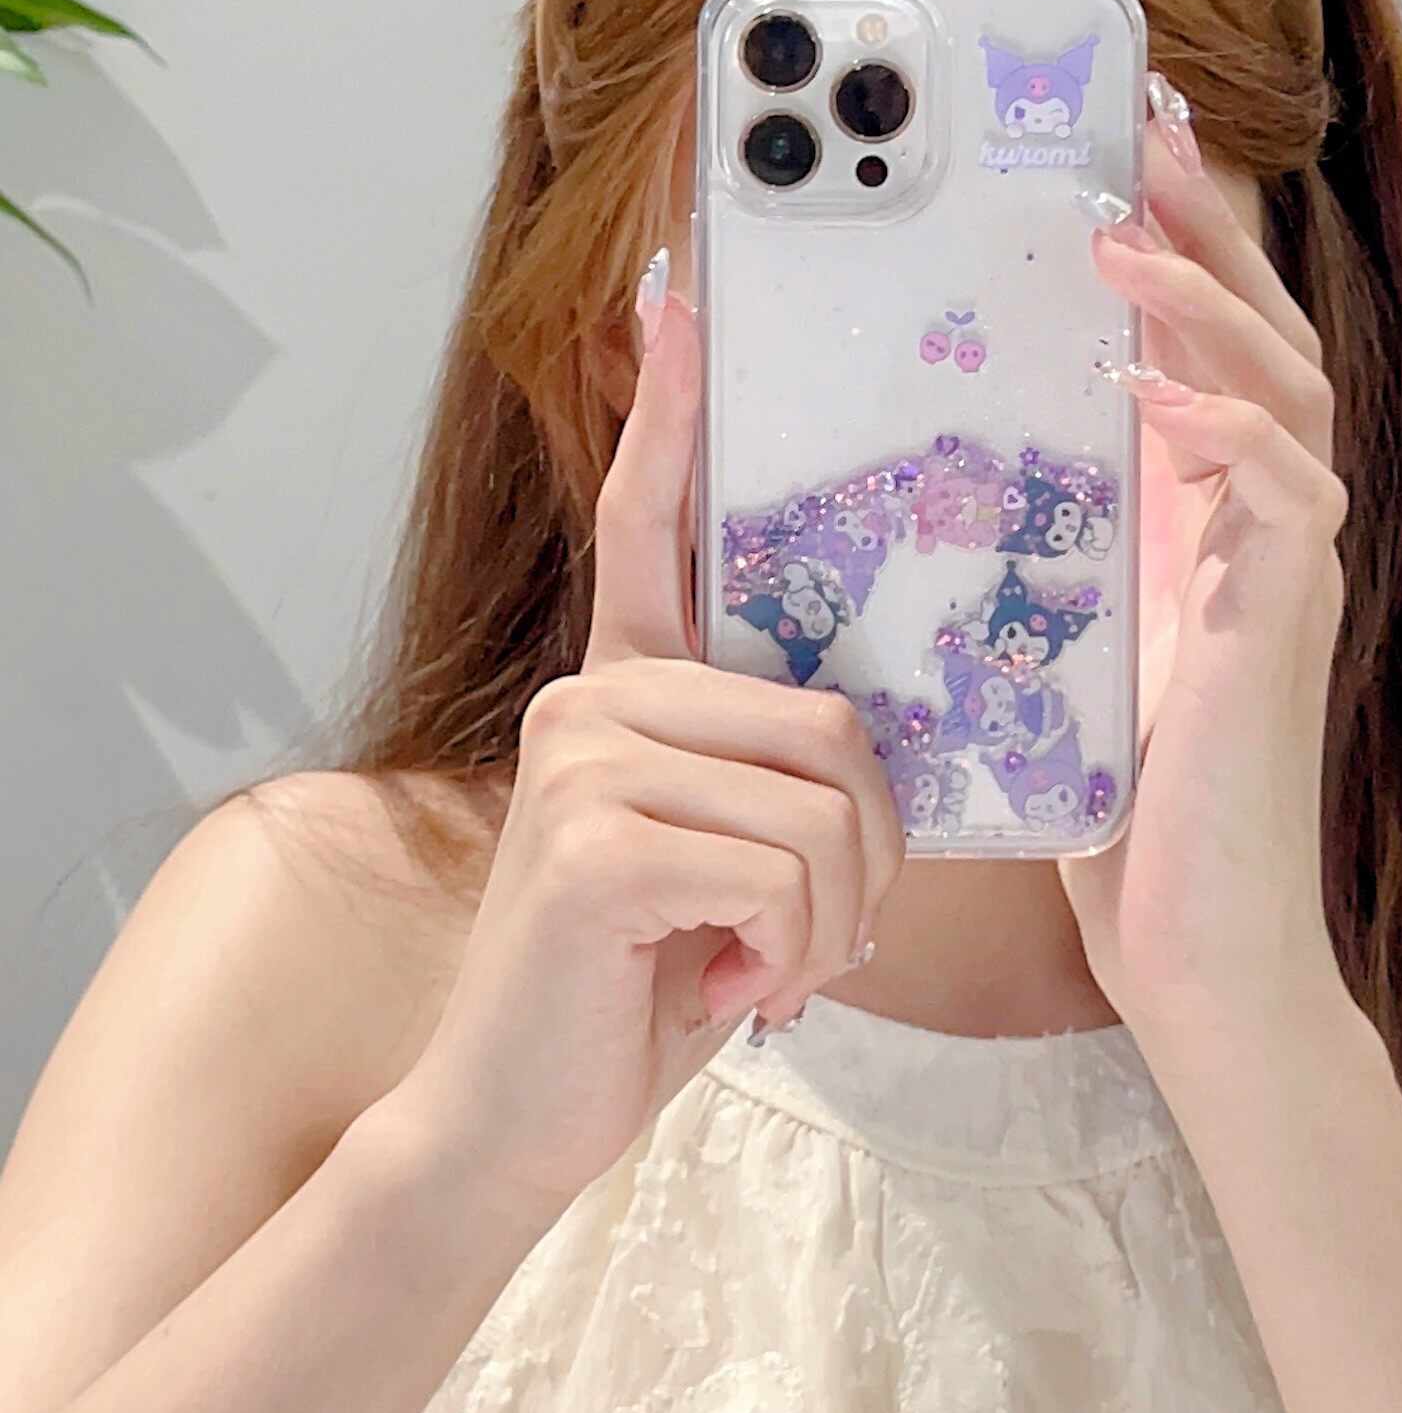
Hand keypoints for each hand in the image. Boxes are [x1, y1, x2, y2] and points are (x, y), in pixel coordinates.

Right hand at [389, 285, 903, 1224]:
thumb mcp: (724, 857)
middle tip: (832, 927)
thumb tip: (865, 739)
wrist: (519, 1118)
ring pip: (823, 801)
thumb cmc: (643, 980)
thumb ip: (768, 773)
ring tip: (774, 964)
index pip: (652, 523)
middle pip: (829, 718)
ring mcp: (583, 759)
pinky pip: (784, 868)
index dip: (674, 410)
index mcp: (626, 688)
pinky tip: (737, 986)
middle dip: (872, 849)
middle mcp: (591, 697)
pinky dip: (797, 949)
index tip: (684, 294)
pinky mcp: (591, 840)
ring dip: (836, 916)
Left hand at [1062, 111, 1358, 1088]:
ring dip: (1205, 307)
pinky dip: (1226, 434)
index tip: (1112, 152)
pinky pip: (1284, 501)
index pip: (1195, 346)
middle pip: (1254, 335)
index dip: (1170, 244)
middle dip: (1201, 228)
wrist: (1179, 943)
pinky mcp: (1281, 632)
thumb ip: (1019, 550)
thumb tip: (916, 464)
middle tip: (1136, 132)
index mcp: (1188, 514)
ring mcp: (1277, 572)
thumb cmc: (1098, 803)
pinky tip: (1154, 394)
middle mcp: (1246, 524)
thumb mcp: (1038, 642)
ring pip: (1282, 391)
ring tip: (1120, 241)